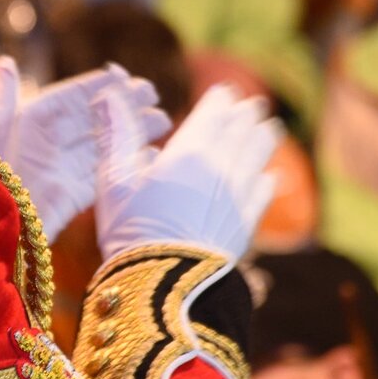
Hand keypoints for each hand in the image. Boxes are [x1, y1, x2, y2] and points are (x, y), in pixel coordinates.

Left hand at [0, 57, 167, 240]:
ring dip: (131, 133)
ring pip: (102, 147)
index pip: (69, 98)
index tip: (123, 75)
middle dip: (122, 108)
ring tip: (162, 121)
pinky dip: (125, 166)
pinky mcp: (68, 200)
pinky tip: (149, 156)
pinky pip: (102, 179)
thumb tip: (5, 63)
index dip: (95, 86)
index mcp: (27, 123)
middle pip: (91, 121)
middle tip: (154, 95)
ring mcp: (59, 172)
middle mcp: (46, 145)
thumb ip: (2, 99)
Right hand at [94, 82, 281, 261]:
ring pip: (257, 157)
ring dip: (264, 139)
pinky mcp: (245, 225)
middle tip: (253, 105)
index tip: (226, 92)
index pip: (213, 113)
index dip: (220, 100)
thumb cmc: (130, 231)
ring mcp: (237, 196)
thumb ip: (116, 134)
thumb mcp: (113, 179)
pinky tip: (269, 176)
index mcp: (187, 151)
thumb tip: (107, 93)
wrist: (165, 287)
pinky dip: (267, 179)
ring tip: (270, 128)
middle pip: (240, 131)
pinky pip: (262, 194)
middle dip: (246, 115)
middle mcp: (219, 167)